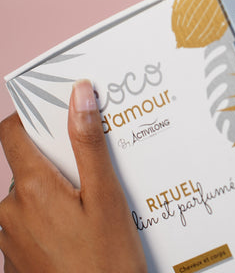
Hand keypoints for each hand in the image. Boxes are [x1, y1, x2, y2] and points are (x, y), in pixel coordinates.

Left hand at [0, 80, 147, 272]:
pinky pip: (28, 220)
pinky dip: (49, 213)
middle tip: (90, 166)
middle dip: (55, 157)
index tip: (55, 113)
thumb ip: (88, 143)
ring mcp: (8, 237)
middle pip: (26, 163)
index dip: (30, 117)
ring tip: (90, 200)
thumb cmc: (106, 257)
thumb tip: (80, 95)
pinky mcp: (14, 256)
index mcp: (32, 189)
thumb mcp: (105, 195)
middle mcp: (10, 210)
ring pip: (28, 192)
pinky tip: (78, 227)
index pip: (11, 132)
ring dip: (54, 187)